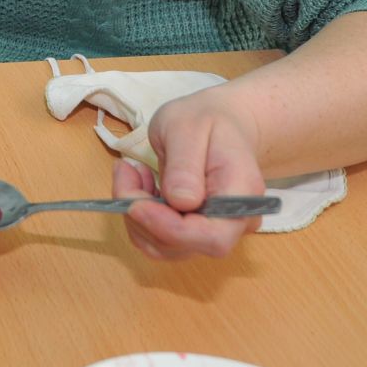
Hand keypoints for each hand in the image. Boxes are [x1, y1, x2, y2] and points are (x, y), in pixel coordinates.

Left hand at [115, 88, 266, 260]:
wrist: (220, 124)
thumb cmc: (206, 120)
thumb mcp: (187, 127)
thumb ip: (185, 164)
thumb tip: (181, 202)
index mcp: (241, 194)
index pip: (212, 236)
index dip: (169, 229)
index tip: (134, 204)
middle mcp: (234, 222)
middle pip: (184, 245)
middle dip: (143, 217)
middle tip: (125, 171)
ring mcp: (213, 231)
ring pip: (164, 246)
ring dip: (135, 215)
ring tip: (134, 171)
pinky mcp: (193, 233)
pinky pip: (158, 239)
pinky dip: (138, 216)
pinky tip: (141, 185)